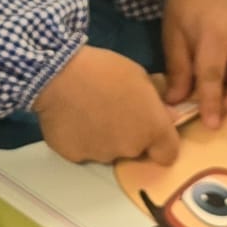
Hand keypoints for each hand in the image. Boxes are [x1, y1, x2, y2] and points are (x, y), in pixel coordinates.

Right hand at [32, 44, 183, 166]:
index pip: (167, 154)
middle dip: (128, 136)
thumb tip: (164, 113)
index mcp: (153, 130)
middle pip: (135, 151)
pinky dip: (79, 138)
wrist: (58, 75)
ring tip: (87, 111)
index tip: (150, 131)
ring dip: (103, 137)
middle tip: (112, 111)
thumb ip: (156, 100)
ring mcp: (102, 156)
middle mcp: (131, 149)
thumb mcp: (140, 75)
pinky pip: (82, 150)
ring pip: (107, 151)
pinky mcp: (75, 156)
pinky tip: (71, 117)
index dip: (160, 144)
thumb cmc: (105, 70)